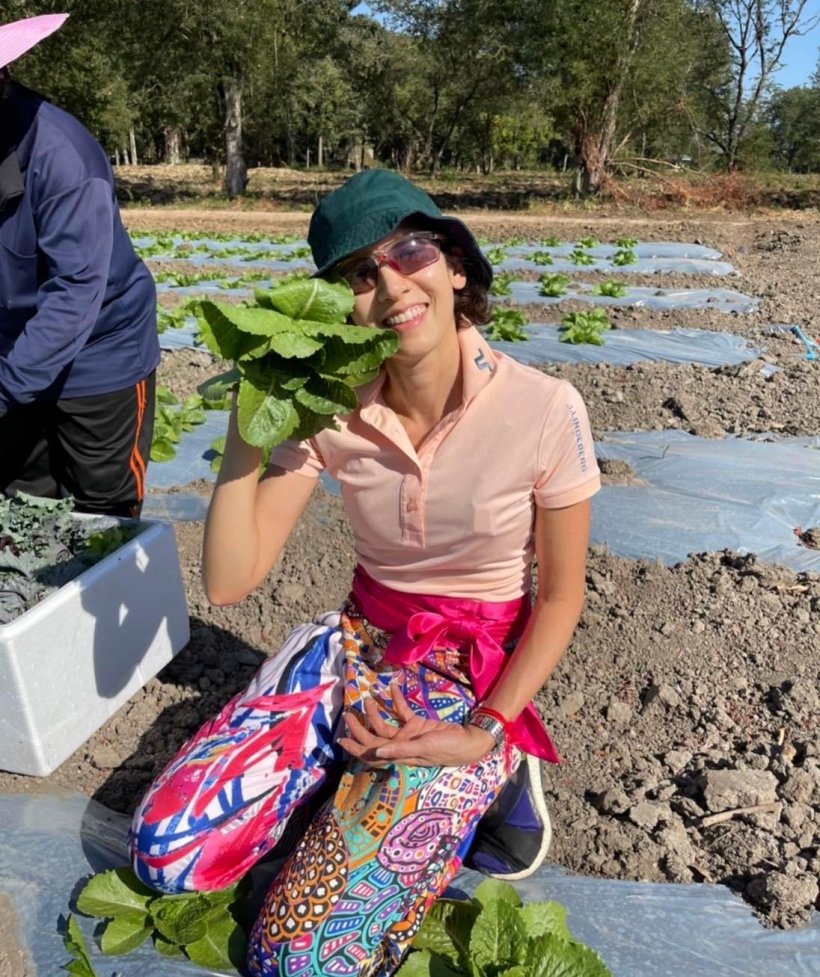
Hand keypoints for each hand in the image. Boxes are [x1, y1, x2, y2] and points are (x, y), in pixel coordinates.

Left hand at [337, 682, 495, 767]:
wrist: (467, 741)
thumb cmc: (446, 748)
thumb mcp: (423, 748)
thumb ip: (400, 749)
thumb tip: (376, 752)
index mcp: (398, 755)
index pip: (371, 753)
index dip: (356, 748)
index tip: (341, 738)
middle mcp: (399, 746)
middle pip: (373, 738)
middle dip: (360, 727)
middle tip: (349, 713)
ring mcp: (408, 735)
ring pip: (385, 724)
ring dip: (375, 712)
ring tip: (368, 697)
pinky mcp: (418, 724)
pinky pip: (403, 712)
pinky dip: (397, 701)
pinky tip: (393, 688)